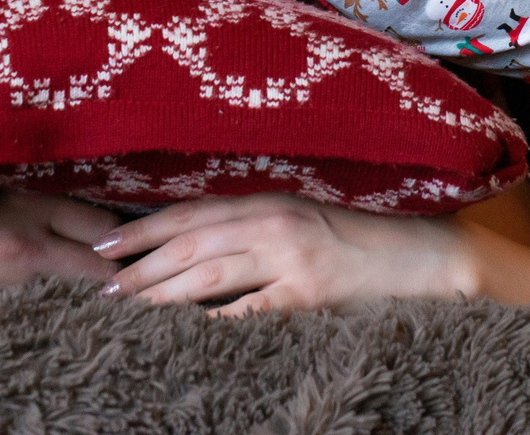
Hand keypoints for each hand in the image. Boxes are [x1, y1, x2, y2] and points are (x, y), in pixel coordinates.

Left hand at [93, 194, 475, 314]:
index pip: (190, 212)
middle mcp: (274, 220)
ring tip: (129, 305)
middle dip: (140, 263)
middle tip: (103, 283)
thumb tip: (200, 246)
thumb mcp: (304, 218)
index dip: (144, 228)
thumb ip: (256, 226)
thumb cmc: (364, 234)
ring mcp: (292, 255)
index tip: (104, 245)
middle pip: (190, 243)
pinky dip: (218, 320)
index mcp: (269, 198)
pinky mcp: (311, 291)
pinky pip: (253, 308)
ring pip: (211, 275)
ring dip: (163, 292)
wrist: (425, 251)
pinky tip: (188, 331)